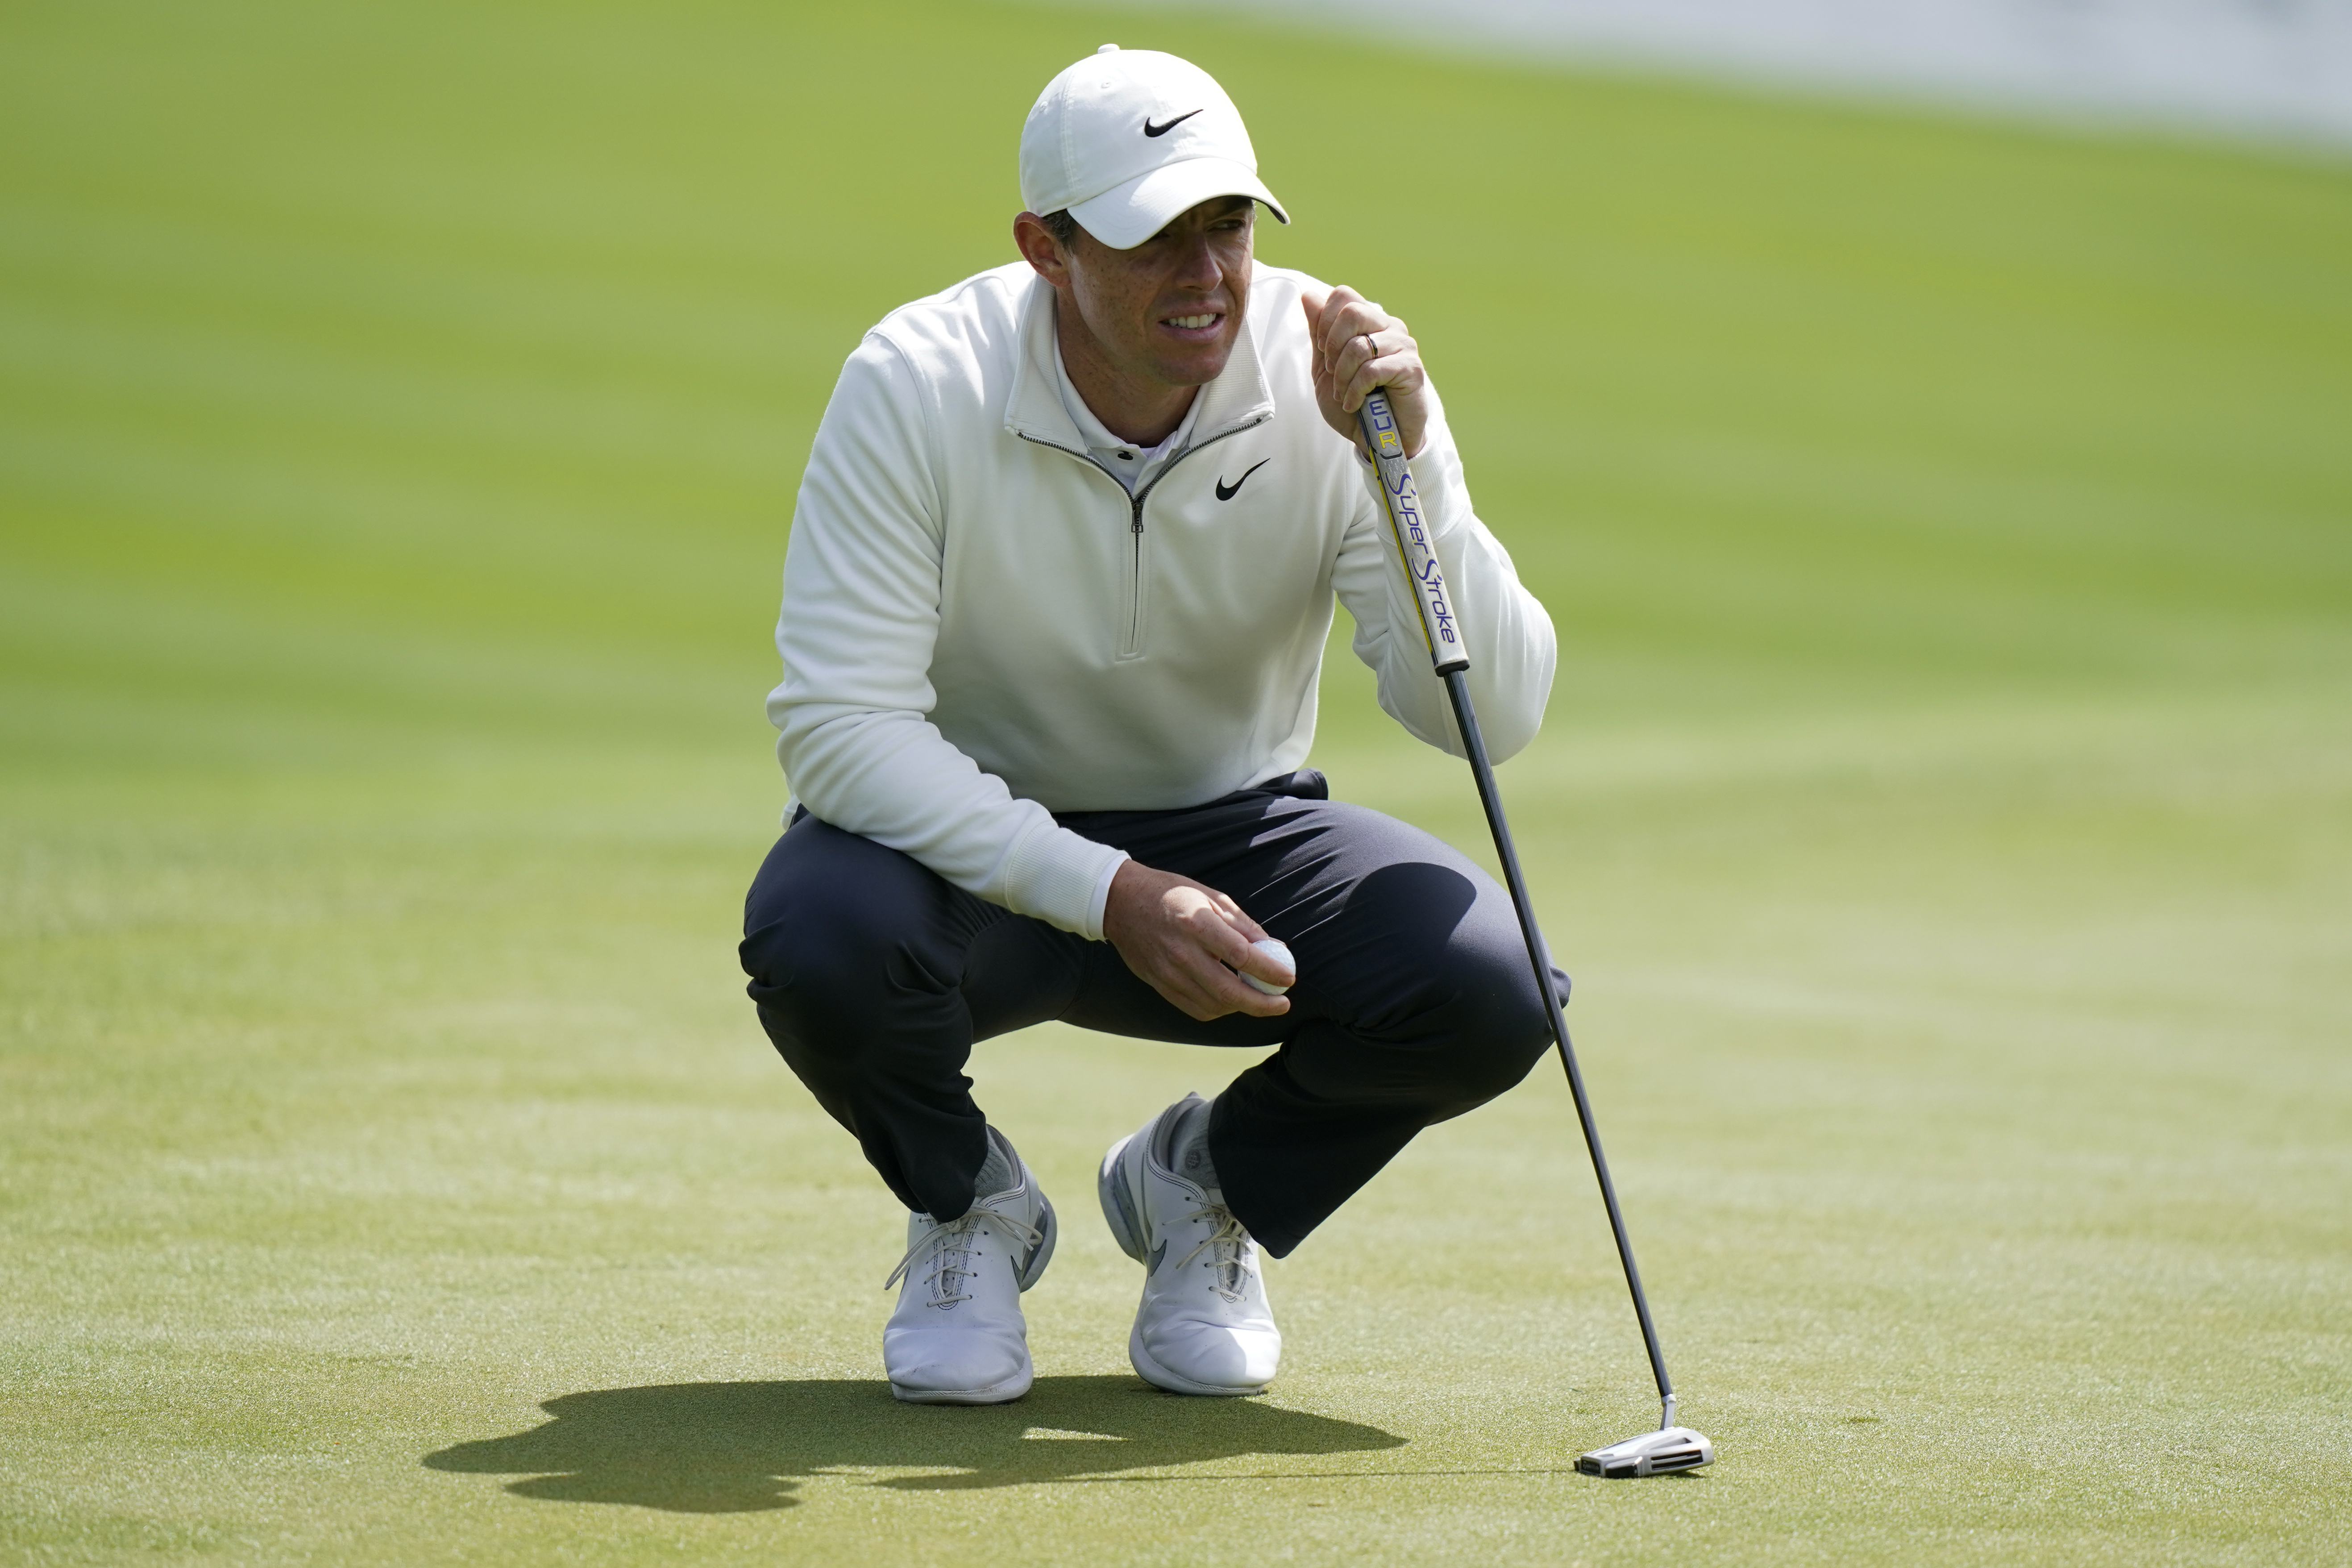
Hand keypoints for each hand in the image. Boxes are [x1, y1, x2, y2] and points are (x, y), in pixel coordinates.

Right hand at [1101, 861, 1292, 1021]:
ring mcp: (1167, 972)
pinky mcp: (1159, 984)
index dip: (1270, 971)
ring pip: (1214, 1005)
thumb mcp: (1210, 897)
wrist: (1120, 902)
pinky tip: (1231, 1000)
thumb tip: (1274, 948)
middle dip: (1262, 1003)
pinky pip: (1195, 1008)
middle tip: (1282, 1004)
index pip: (1242, 956)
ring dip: (1242, 1007)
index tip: (1289, 977)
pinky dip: (1218, 1009)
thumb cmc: (1171, 894)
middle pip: (1230, 991)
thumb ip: (1243, 925)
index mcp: (1197, 923)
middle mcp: (1181, 952)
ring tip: (1258, 998)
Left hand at [1301, 284, 1430, 458]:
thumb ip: (1319, 332)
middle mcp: (1389, 326)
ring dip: (1342, 377)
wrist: (1377, 438)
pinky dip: (1355, 391)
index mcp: (1369, 321)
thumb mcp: (1325, 367)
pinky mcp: (1411, 367)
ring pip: (1359, 345)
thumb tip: (1307, 295)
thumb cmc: (1354, 403)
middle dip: (1332, 347)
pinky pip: (1372, 370)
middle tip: (1332, 373)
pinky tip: (1355, 404)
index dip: (1325, 321)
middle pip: (1352, 312)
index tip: (1323, 350)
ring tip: (1344, 396)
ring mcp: (1403, 345)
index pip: (1344, 295)